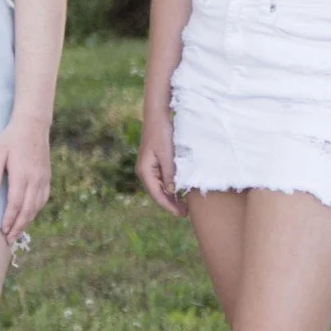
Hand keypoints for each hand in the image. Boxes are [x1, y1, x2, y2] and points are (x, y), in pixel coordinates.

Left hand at [0, 115, 51, 244]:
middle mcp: (35, 180)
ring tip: (17, 232)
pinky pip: (43, 199)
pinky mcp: (47, 177)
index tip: (3, 231)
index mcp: (22, 175)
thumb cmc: (11, 138)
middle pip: (27, 210)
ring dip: (27, 221)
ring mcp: (43, 179)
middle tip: (9, 240)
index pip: (15, 204)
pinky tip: (29, 216)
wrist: (33, 125)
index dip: (9, 220)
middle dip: (18, 227)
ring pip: (36, 207)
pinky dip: (36, 210)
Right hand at [135, 99, 185, 216]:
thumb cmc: (162, 134)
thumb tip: (172, 192)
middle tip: (185, 214)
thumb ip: (170, 174)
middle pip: (158, 194)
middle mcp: (145, 172)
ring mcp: (149, 168)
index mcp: (145, 171)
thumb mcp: (168, 155)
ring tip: (184, 206)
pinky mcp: (155, 164)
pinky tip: (180, 192)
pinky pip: (163, 180)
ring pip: (160, 188)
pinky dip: (171, 188)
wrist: (157, 117)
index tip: (181, 214)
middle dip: (170, 204)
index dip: (169, 206)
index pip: (157, 195)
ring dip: (171, 197)